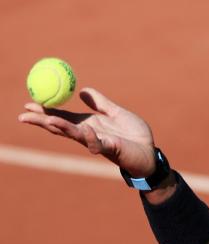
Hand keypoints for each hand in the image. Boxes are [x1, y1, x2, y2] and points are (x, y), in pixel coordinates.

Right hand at [19, 87, 156, 176]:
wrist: (150, 152)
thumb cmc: (134, 135)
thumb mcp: (116, 113)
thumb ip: (100, 103)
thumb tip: (82, 90)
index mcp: (89, 124)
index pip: (63, 116)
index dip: (46, 110)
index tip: (28, 103)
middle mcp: (89, 134)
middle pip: (61, 127)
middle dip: (42, 121)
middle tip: (23, 116)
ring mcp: (98, 142)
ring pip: (75, 135)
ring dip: (61, 128)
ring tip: (48, 120)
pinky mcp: (111, 149)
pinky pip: (97, 143)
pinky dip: (90, 136)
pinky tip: (85, 129)